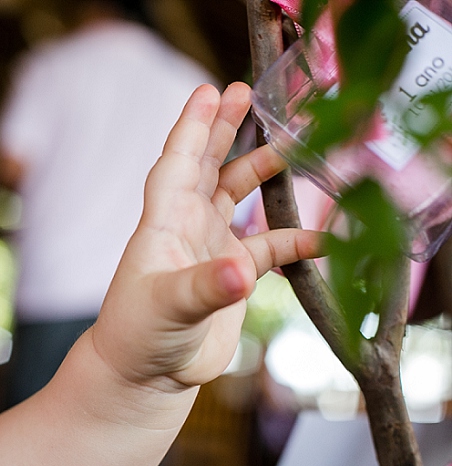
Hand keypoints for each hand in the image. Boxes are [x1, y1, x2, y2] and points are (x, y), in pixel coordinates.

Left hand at [93, 82, 322, 388]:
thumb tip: (241, 272)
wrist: (148, 375)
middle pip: (210, 166)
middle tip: (248, 92)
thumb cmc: (139, 335)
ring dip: (266, 174)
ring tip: (298, 147)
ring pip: (240, 197)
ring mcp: (212, 246)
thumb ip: (205, 287)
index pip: (177, 164)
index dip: (193, 127)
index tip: (209, 90)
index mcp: (163, 222)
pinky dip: (296, 240)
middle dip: (227, 130)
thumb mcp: (169, 307)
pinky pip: (270, 245)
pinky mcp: (233, 273)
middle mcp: (187, 226)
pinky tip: (326, 239)